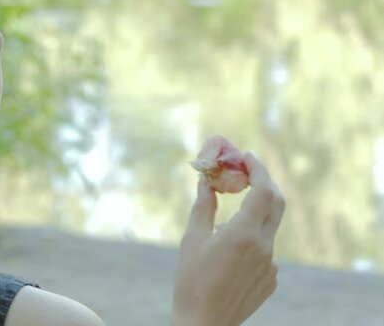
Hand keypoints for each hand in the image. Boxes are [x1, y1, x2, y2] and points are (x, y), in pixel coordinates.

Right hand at [171, 152, 284, 325]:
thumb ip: (203, 207)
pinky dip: (251, 240)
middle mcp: (264, 247)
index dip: (257, 169)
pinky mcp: (270, 278)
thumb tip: (205, 181)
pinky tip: (228, 255)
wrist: (204, 324)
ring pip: (267, 227)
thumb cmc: (191, 281)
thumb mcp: (192, 240)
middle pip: (276, 203)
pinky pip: (265, 249)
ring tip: (221, 228)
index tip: (246, 156)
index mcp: (243, 234)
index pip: (262, 190)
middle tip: (246, 173)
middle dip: (264, 182)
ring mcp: (271, 265)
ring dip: (251, 215)